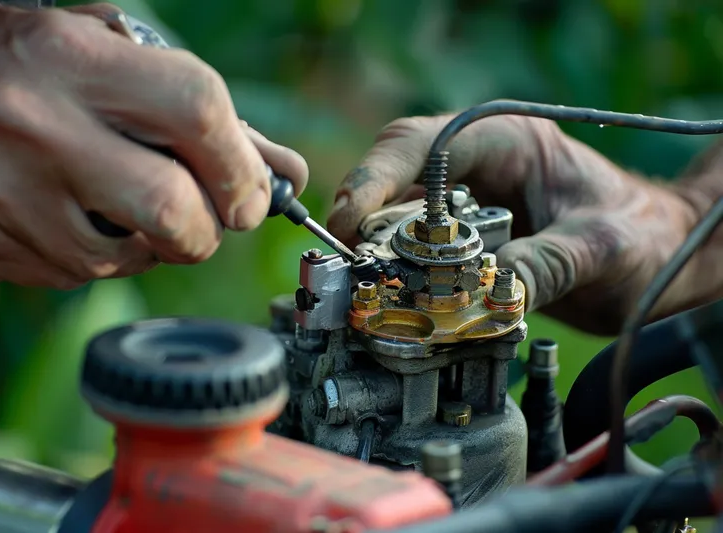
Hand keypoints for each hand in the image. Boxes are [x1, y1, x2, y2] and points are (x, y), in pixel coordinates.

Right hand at [0, 4, 307, 288]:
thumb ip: (187, 103)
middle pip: (173, 211)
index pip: (198, 113)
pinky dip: (102, 257)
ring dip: (154, 245)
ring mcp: (5, 197)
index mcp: (69, 60)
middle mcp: (36, 129)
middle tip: (210, 216)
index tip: (256, 191)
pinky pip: (78, 276)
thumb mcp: (91, 50)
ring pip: (128, 259)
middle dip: (210, 228)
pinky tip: (77, 217)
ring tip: (127, 204)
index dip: (244, 165)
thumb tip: (278, 165)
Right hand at [327, 114, 699, 334]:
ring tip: (371, 289)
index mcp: (507, 143)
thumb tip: (482, 292)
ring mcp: (468, 207)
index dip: (375, 176)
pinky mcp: (466, 245)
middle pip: (396, 182)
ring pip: (399, 221)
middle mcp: (478, 169)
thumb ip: (545, 265)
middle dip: (367, 222)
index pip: (422, 145)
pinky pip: (419, 254)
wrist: (661, 261)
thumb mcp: (601, 249)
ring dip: (381, 254)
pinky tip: (402, 301)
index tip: (348, 220)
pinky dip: (405, 277)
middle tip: (352, 267)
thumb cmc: (645, 238)